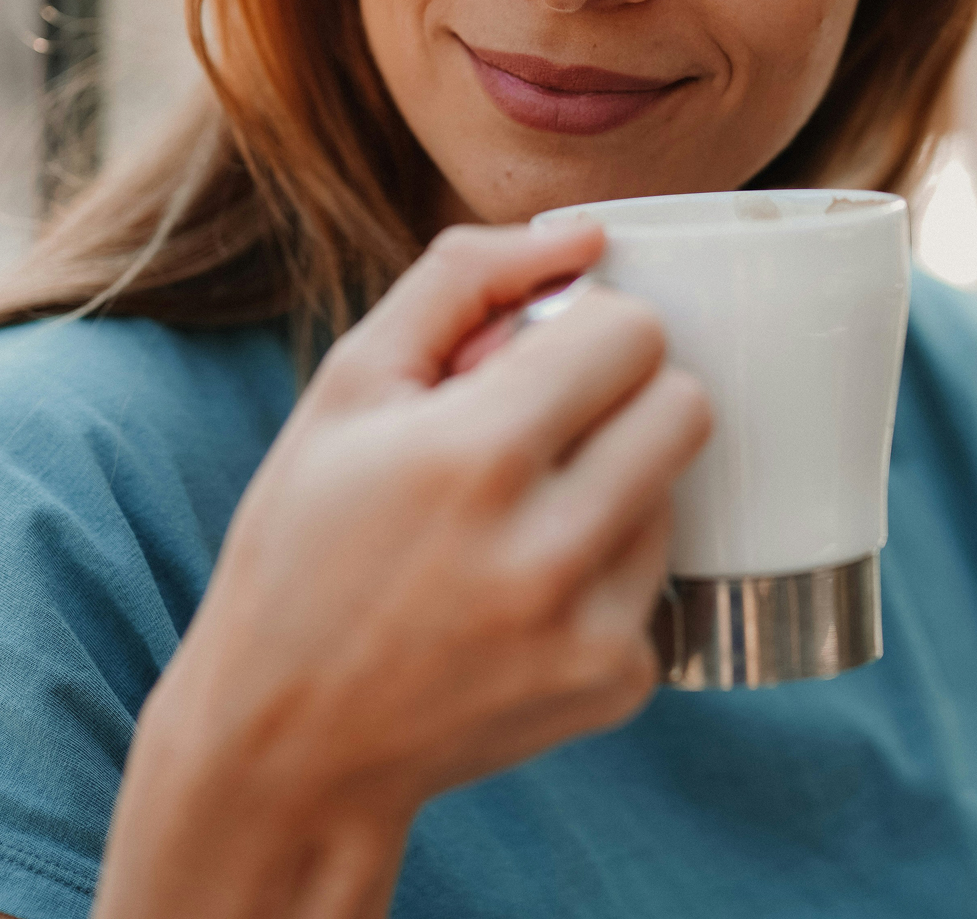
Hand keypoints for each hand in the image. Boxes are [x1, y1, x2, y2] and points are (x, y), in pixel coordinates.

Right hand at [93, 223, 712, 918]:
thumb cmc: (303, 547)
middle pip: (686, 406)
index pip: (633, 332)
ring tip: (519, 521)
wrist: (290, 742)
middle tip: (547, 427)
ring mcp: (593, 628)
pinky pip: (659, 581)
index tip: (540, 358)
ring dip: (617, 483)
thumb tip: (587, 234)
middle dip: (624, 395)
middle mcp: (547, 549)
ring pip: (677, 491)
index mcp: (474, 455)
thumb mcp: (347, 388)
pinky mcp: (618, 684)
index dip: (587, 329)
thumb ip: (462, 283)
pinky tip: (524, 595)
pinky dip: (607, 570)